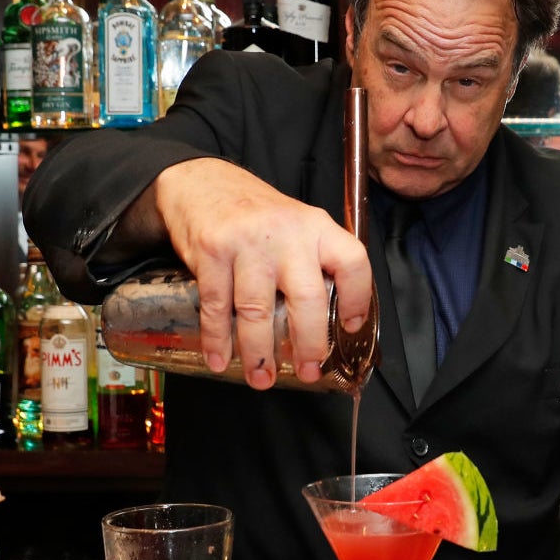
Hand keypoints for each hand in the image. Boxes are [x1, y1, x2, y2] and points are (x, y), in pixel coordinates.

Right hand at [153, 158, 372, 389]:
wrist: (202, 182)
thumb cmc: (257, 215)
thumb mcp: (298, 225)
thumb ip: (316, 262)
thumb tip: (334, 321)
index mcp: (317, 227)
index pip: (352, 262)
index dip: (358, 299)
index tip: (350, 327)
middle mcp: (287, 233)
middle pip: (307, 297)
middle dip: (309, 344)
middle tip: (309, 371)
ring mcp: (247, 242)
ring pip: (258, 310)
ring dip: (260, 353)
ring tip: (261, 378)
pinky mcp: (212, 251)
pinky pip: (216, 305)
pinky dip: (217, 339)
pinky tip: (220, 359)